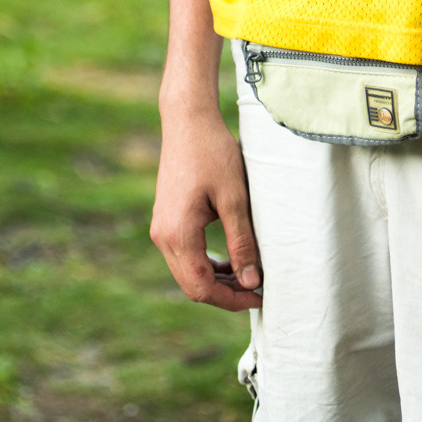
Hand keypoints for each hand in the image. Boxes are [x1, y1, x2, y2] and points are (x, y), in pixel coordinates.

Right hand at [150, 108, 262, 311]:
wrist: (187, 121)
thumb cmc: (213, 153)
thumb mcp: (234, 198)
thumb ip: (242, 242)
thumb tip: (252, 282)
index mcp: (178, 234)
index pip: (202, 287)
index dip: (232, 299)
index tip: (260, 296)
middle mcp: (162, 237)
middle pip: (192, 286)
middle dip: (225, 294)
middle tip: (257, 290)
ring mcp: (161, 229)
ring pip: (187, 272)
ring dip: (216, 281)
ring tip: (248, 276)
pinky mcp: (165, 221)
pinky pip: (184, 256)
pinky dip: (206, 264)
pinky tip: (229, 260)